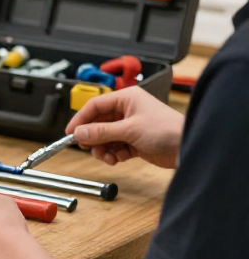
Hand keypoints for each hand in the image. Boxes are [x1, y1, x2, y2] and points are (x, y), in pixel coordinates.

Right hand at [65, 87, 182, 168]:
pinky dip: (113, 154)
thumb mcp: (129, 129)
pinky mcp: (134, 141)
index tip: (70, 132)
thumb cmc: (167, 130)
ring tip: (108, 157)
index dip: (81, 119)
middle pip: (98, 123)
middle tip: (88, 148)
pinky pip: (115, 147)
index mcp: (126, 99)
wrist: (187, 147)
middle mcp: (127, 111)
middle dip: (93, 138)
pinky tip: (118, 159)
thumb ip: (101, 132)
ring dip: (103, 149)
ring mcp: (130, 126)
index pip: (95, 106)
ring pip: (105, 137)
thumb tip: (79, 133)